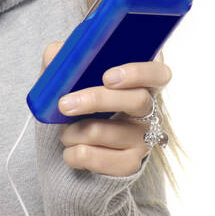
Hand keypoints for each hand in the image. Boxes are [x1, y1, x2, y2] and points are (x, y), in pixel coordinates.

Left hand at [40, 40, 171, 176]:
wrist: (66, 145)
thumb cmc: (73, 104)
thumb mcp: (65, 80)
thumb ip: (62, 62)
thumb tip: (56, 51)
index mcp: (137, 84)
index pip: (158, 73)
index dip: (138, 73)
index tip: (107, 77)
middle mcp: (148, 111)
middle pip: (136, 100)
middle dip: (95, 100)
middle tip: (64, 104)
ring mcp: (142, 139)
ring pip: (105, 131)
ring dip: (73, 132)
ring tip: (65, 132)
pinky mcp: (130, 164)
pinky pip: (97, 159)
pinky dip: (73, 155)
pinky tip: (71, 150)